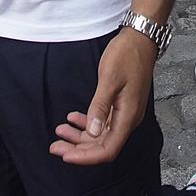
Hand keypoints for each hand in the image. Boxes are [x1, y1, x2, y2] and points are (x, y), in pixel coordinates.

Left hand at [50, 27, 154, 165]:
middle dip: (78, 149)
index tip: (66, 155)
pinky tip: (73, 118)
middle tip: (55, 147)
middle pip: (102, 146)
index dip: (86, 157)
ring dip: (80, 137)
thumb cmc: (127, 55)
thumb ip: (100, 106)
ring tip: (60, 131)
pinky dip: (87, 123)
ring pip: (100, 135)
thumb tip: (93, 132)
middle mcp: (128, 118)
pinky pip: (103, 123)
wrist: (140, 38)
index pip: (107, 150)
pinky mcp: (121, 105)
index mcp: (128, 116)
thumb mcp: (109, 79)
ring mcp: (125, 112)